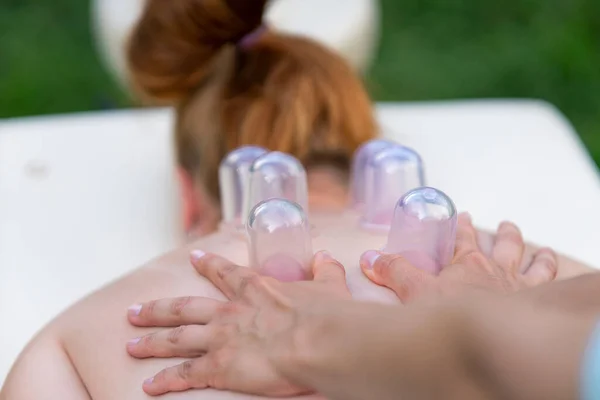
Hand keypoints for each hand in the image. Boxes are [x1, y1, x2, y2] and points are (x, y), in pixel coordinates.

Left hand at [126, 251, 349, 396]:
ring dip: (152, 342)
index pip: (225, 273)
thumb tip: (326, 257)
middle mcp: (230, 312)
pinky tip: (150, 386)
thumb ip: (325, 270)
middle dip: (157, 310)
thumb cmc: (325, 313)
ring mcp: (220, 339)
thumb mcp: (329, 285)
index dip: (209, 265)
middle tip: (135, 311)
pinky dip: (166, 381)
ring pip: (175, 339)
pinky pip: (185, 375)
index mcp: (254, 289)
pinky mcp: (220, 367)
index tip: (195, 258)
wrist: (317, 339)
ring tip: (131, 344)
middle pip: (183, 308)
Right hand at [360, 213, 557, 302]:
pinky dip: (551, 274)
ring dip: (536, 254)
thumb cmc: (454, 314)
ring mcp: (518, 285)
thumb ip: (393, 272)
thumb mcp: (414, 291)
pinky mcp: (534, 302)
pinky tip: (553, 271)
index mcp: (466, 263)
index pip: (463, 237)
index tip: (462, 216)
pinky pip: (549, 283)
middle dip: (503, 234)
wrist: (490, 336)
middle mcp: (495, 269)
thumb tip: (368, 258)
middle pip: (503, 244)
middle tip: (505, 226)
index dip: (461, 226)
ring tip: (542, 250)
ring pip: (532, 263)